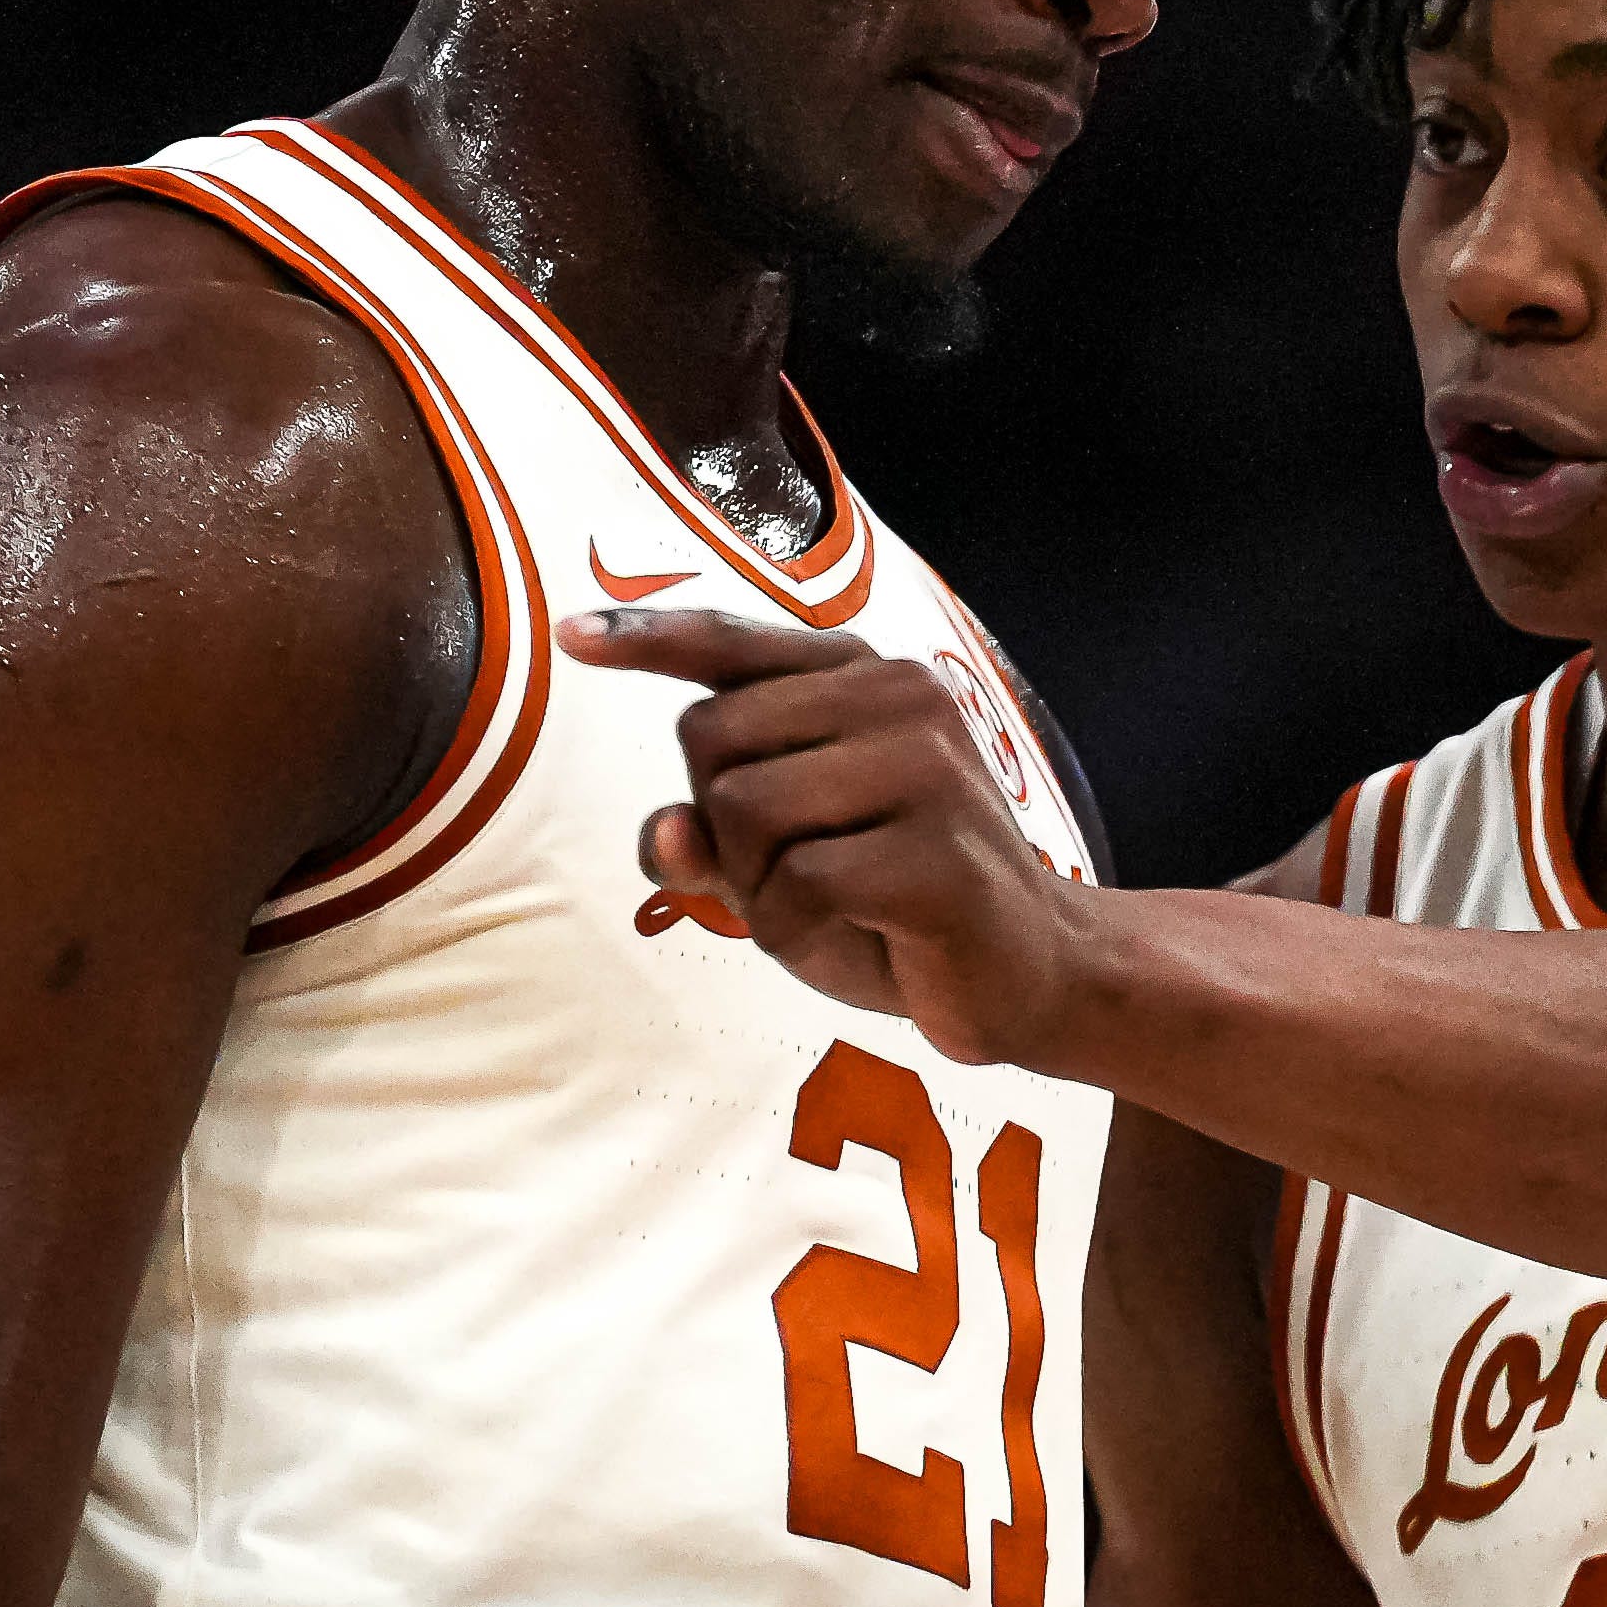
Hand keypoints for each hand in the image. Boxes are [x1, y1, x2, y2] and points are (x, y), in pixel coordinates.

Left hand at [556, 607, 1090, 1064]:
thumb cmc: (898, 907)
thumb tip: (662, 829)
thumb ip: (714, 833)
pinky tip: (866, 935)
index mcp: (865, 677)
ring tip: (838, 905)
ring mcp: (925, 767)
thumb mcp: (786, 866)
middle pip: (708, 739)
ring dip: (760, 885)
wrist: (1035, 971)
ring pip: (742, 810)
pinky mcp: (935, 852)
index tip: (570, 634)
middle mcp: (899, 696)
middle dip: (723, 826)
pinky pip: (793, 887)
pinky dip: (797, 933)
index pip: (732, 642)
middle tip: (801, 873)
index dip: (646, 637)